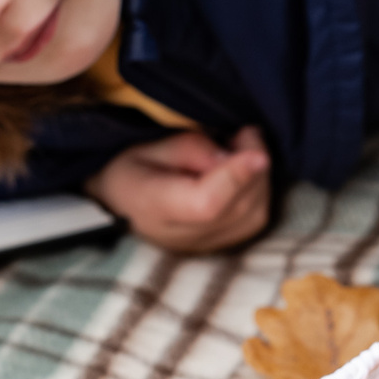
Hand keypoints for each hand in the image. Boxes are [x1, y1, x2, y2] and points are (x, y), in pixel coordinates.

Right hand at [87, 127, 272, 253]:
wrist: (119, 202)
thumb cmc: (131, 168)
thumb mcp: (147, 145)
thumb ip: (190, 149)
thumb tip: (233, 157)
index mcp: (153, 206)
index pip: (205, 204)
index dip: (236, 178)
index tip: (257, 152)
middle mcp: (180, 236)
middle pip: (237, 208)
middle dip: (254, 166)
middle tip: (246, 132)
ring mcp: (201, 246)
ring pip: (253, 216)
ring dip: (260, 177)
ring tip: (243, 147)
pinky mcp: (218, 245)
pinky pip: (254, 220)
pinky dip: (259, 191)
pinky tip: (245, 171)